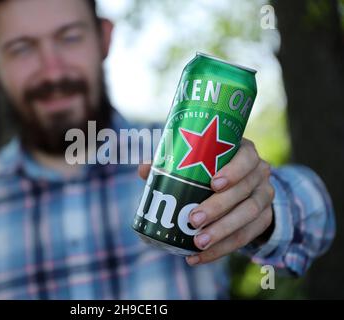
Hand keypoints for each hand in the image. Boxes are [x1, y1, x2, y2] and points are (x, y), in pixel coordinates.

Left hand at [138, 138, 274, 265]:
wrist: (241, 187)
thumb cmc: (212, 167)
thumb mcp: (198, 160)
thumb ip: (172, 162)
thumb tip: (144, 168)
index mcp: (245, 153)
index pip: (246, 158)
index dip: (233, 171)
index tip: (213, 184)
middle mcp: (260, 173)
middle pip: (244, 191)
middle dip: (218, 207)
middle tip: (193, 220)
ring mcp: (265, 197)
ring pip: (248, 215)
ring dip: (221, 232)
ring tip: (198, 243)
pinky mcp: (263, 219)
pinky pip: (246, 237)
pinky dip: (222, 249)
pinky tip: (200, 256)